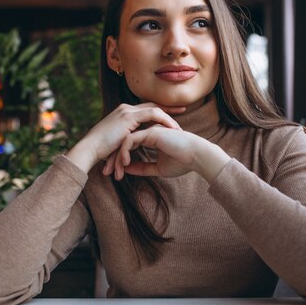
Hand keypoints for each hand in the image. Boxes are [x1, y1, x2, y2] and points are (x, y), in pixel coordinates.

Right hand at [66, 103, 185, 172]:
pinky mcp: (128, 116)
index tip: (173, 115)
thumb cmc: (100, 151)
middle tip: (182, 109)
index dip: (159, 112)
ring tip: (180, 124)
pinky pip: (152, 114)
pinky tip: (173, 128)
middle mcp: (125, 108)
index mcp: (123, 114)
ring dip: (169, 116)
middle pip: (152, 105)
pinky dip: (164, 120)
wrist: (90, 149)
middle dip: (168, 107)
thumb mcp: (116, 143)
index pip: (145, 109)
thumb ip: (127, 141)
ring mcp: (127, 111)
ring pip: (154, 109)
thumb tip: (135, 147)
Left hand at [111, 126, 230, 180]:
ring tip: (114, 172)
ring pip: (124, 141)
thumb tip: (127, 170)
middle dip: (113, 158)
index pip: (128, 147)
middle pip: (123, 143)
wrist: (197, 157)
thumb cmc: (182, 163)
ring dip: (116, 157)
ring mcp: (148, 130)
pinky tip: (124, 163)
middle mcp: (147, 132)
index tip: (115, 174)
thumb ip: (142, 168)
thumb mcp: (157, 168)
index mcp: (150, 138)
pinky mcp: (150, 132)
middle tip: (107, 173)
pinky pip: (130, 140)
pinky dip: (124, 151)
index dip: (119, 160)